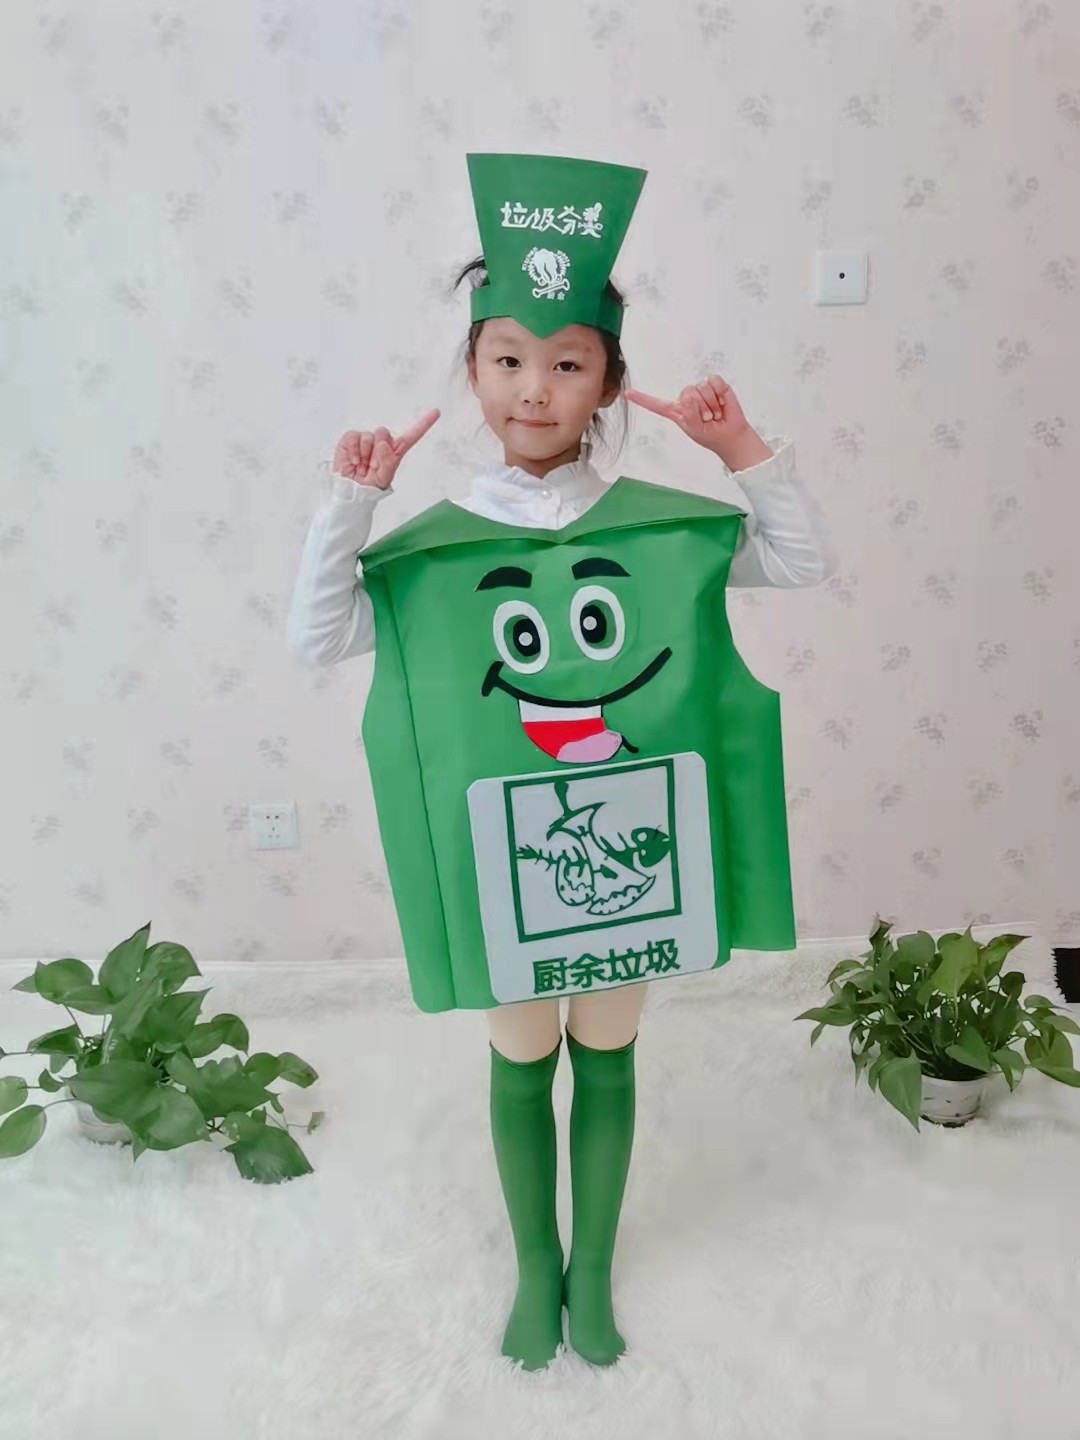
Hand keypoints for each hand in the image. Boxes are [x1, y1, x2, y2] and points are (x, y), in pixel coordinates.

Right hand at [332, 409, 440, 489]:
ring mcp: (366, 439)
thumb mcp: (384, 478)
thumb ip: (388, 462)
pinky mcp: (351, 439)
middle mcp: (381, 442)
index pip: (411, 435)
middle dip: (377, 450)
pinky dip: (354, 451)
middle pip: (383, 432)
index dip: (424, 423)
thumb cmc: (369, 485)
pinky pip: (354, 437)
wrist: (351, 489)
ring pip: (369, 436)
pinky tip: (355, 461)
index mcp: (394, 451)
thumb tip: (382, 444)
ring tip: (362, 466)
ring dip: (365, 454)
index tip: (436, 412)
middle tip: (372, 466)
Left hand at [626, 376, 770, 470]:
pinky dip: (719, 394)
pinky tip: (721, 404)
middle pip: (686, 393)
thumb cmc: (711, 434)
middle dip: (699, 408)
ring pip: (699, 388)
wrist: (731, 436)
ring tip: (715, 413)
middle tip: (707, 418)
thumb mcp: (693, 429)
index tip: (627, 394)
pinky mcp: (715, 385)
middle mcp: (687, 399)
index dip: (643, 399)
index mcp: (677, 412)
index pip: (657, 404)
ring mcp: (701, 391)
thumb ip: (687, 414)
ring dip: (710, 404)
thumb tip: (691, 398)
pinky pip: (712, 381)